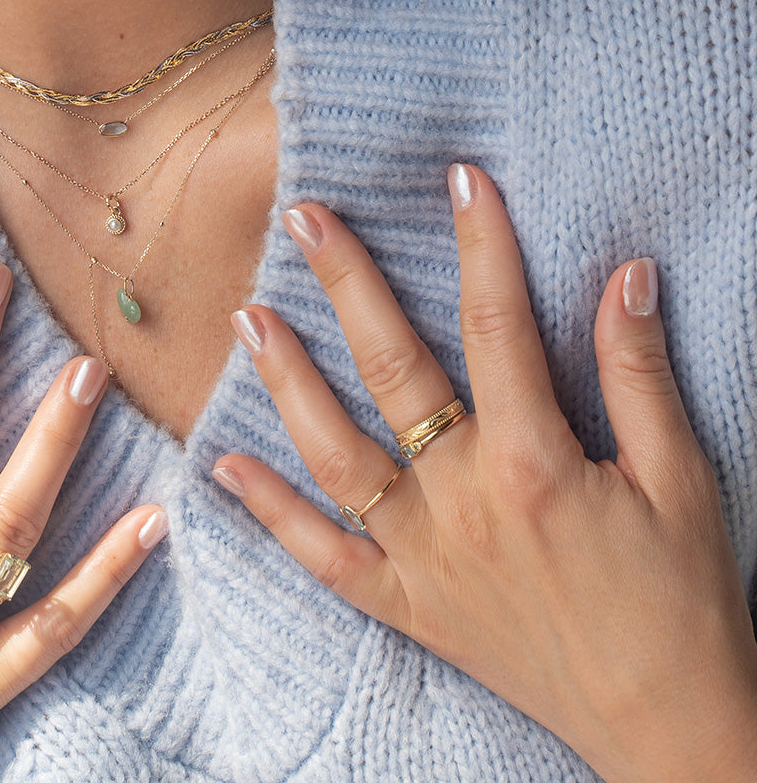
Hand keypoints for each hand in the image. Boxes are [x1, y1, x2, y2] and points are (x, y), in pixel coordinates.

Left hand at [213, 165, 756, 782]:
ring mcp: (422, 556)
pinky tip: (220, 466)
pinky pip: (321, 556)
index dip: (480, 243)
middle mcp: (461, 501)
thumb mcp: (682, 481)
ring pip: (334, 453)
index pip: (495, 325)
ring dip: (286, 381)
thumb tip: (625, 275)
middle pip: (391, 370)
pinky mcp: (404, 606)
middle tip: (304, 218)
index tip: (457, 177)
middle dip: (346, 284)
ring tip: (249, 316)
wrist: (670, 731)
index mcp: (533, 461)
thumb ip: (640, 376)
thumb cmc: (682, 601)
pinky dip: (269, 512)